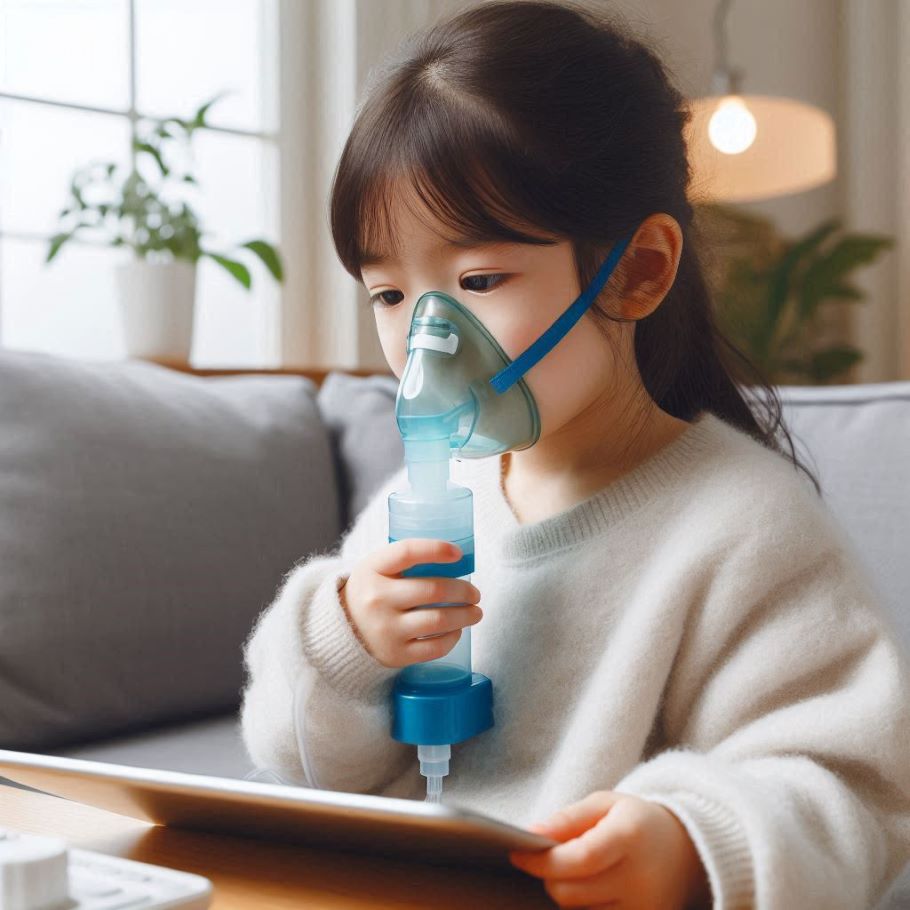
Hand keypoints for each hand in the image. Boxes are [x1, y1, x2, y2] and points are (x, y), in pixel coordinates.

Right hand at [339, 538, 482, 667]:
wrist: (341, 630)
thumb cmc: (372, 591)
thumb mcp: (377, 568)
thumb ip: (407, 560)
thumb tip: (456, 557)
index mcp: (373, 569)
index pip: (407, 552)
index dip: (436, 549)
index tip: (459, 554)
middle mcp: (377, 599)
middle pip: (433, 591)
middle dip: (464, 591)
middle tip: (475, 593)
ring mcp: (385, 629)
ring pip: (439, 620)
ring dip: (466, 615)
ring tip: (476, 612)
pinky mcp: (395, 654)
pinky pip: (434, 647)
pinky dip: (453, 637)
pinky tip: (458, 630)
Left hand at [509, 790, 710, 908]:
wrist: (687, 851)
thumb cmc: (636, 822)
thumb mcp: (604, 804)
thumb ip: (567, 818)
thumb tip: (532, 833)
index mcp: (629, 837)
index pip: (579, 859)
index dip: (543, 861)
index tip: (517, 853)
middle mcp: (639, 879)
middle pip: (572, 893)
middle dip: (549, 878)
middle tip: (547, 861)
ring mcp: (643, 909)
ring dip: (565, 895)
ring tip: (574, 873)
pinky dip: (583, 909)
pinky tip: (585, 890)